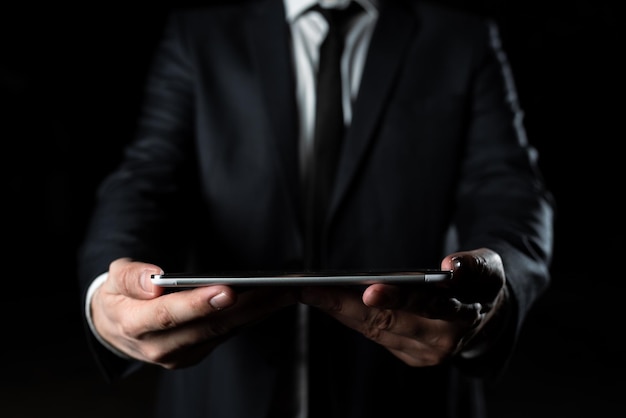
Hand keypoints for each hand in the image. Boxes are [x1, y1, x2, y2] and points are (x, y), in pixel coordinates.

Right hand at [90, 258, 297, 368]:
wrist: (115, 327)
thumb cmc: (118, 298)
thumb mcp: (112, 279)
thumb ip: (130, 277)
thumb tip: (153, 279)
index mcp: (135, 325)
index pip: (169, 315)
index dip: (199, 304)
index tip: (227, 291)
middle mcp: (160, 347)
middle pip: (208, 327)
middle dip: (246, 307)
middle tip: (276, 288)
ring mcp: (181, 354)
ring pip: (224, 332)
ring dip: (258, 311)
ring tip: (285, 290)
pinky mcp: (197, 353)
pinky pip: (227, 334)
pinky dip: (251, 316)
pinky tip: (271, 301)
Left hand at [297, 248, 506, 366]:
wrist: (489, 313)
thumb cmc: (481, 280)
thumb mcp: (488, 265)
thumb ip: (474, 264)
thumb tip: (451, 266)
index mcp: (465, 313)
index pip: (429, 304)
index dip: (398, 298)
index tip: (369, 290)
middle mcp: (444, 340)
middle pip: (391, 322)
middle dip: (350, 305)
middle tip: (315, 289)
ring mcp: (427, 353)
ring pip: (378, 330)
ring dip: (341, 311)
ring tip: (311, 292)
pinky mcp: (414, 357)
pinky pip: (377, 336)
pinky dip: (351, 318)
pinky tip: (328, 301)